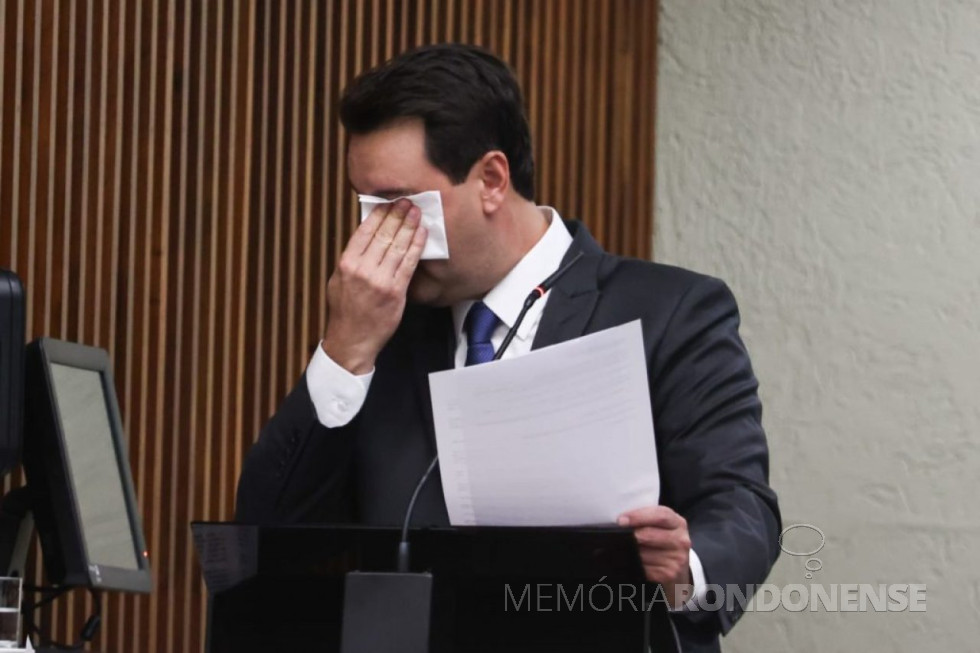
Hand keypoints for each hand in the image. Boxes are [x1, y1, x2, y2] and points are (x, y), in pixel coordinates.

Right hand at [322, 199, 427, 373]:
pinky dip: (417, 246)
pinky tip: (422, 234)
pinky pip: (409, 264)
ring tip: (417, 212)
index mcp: (346, 264)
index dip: (379, 215)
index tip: (388, 203)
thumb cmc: (345, 311)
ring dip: (409, 226)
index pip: (364, 232)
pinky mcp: (396, 292)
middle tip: (407, 201)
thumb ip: (352, 259)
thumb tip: (366, 237)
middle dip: (397, 215)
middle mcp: (362, 270)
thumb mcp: (338, 281)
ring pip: (398, 247)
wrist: (352, 340)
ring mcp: (380, 281)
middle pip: (384, 236)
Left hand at [618, 506, 693, 608]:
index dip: (638, 516)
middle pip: (648, 534)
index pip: (660, 515)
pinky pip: (644, 568)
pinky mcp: (669, 573)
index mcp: (678, 523)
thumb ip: (647, 520)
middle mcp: (681, 540)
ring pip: (643, 553)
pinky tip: (635, 562)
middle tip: (617, 534)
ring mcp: (677, 558)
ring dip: (630, 551)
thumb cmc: (664, 542)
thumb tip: (622, 521)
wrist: (678, 569)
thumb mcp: (662, 527)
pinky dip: (635, 564)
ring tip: (627, 549)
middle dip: (630, 535)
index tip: (621, 520)